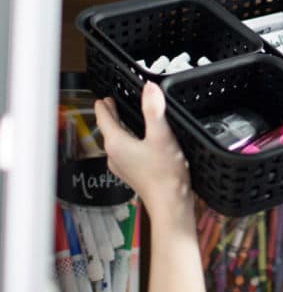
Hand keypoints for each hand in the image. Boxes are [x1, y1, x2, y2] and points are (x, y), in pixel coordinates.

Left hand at [94, 82, 191, 216]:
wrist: (170, 203)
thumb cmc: (165, 174)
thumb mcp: (161, 135)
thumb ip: (154, 110)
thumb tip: (150, 88)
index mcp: (116, 143)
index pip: (103, 118)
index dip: (104, 104)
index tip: (104, 96)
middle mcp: (114, 155)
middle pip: (108, 129)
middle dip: (111, 114)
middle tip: (113, 103)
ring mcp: (122, 166)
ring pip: (115, 141)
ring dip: (119, 127)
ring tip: (126, 118)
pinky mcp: (131, 173)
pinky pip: (124, 152)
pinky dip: (127, 141)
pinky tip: (139, 141)